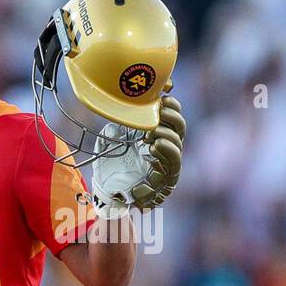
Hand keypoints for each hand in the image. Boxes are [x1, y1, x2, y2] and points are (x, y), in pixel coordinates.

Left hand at [90, 94, 186, 216]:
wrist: (105, 191)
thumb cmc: (111, 163)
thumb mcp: (114, 135)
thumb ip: (123, 118)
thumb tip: (123, 94)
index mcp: (157, 135)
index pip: (172, 117)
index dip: (172, 106)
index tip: (164, 97)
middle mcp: (166, 148)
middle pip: (179, 128)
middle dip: (173, 117)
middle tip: (161, 110)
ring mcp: (167, 163)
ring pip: (178, 144)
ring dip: (166, 134)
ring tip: (151, 132)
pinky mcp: (167, 179)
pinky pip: (174, 163)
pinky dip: (167, 151)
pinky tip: (155, 145)